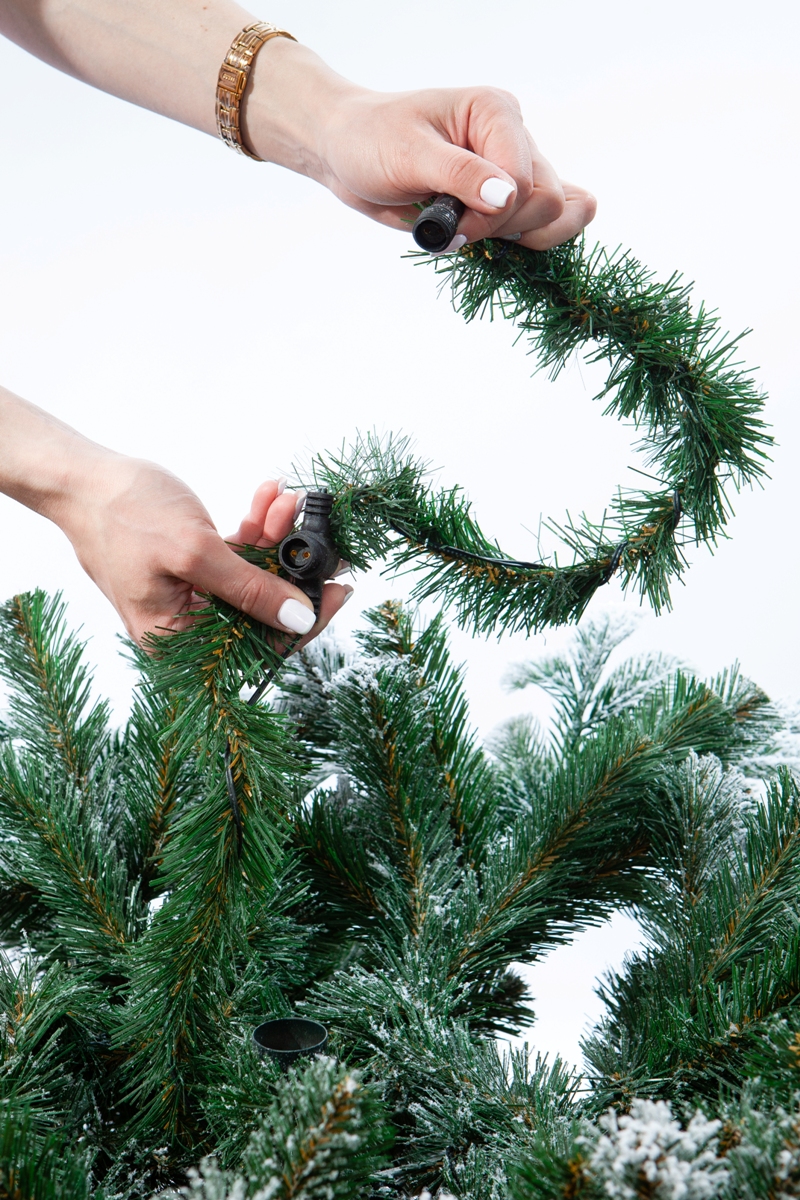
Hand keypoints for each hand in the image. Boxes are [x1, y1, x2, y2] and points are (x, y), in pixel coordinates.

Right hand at [58, 454, 350, 646]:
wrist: (82, 476)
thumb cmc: (121, 513)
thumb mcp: (193, 552)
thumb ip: (248, 589)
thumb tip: (298, 619)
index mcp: (176, 640)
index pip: (256, 647)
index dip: (304, 621)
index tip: (340, 590)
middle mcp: (185, 626)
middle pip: (260, 612)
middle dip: (292, 568)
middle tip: (322, 537)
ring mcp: (190, 596)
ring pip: (254, 577)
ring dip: (276, 538)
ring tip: (287, 502)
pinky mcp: (194, 567)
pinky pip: (237, 556)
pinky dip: (255, 529)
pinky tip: (268, 497)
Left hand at [247, 41, 595, 251]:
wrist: (348, 152)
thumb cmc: (370, 141)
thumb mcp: (408, 156)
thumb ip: (459, 175)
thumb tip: (507, 197)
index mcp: (496, 113)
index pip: (526, 181)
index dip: (493, 217)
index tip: (449, 227)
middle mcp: (514, 138)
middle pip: (549, 202)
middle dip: (503, 229)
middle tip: (455, 229)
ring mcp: (514, 170)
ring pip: (552, 218)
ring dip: (511, 239)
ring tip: (463, 230)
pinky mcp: (505, 199)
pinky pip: (544, 226)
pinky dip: (526, 242)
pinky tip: (497, 243)